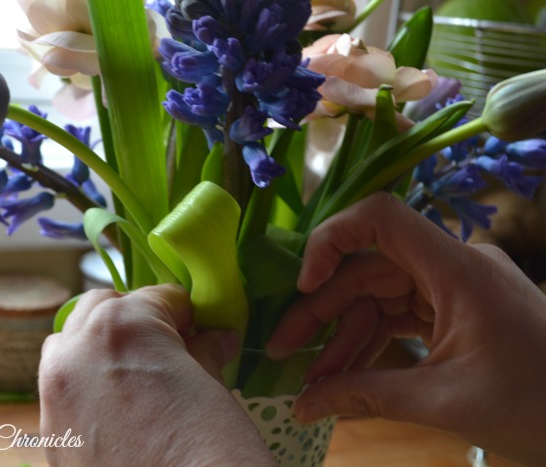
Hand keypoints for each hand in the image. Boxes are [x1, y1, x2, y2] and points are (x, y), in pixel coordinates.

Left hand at [39, 284, 275, 466]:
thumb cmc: (208, 446)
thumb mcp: (212, 388)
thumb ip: (204, 352)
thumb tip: (215, 339)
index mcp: (123, 325)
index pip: (157, 297)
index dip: (183, 313)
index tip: (198, 330)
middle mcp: (76, 349)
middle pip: (101, 308)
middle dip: (134, 319)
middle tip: (166, 348)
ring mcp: (54, 392)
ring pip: (68, 343)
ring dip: (96, 345)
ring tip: (133, 375)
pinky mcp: (46, 433)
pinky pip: (60, 389)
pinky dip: (83, 385)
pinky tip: (116, 412)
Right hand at [267, 193, 545, 465]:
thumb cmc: (535, 408)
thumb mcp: (443, 403)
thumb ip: (365, 396)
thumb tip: (302, 406)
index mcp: (456, 269)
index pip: (380, 218)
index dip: (331, 240)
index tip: (304, 286)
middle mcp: (451, 267)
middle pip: (368, 269)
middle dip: (323, 311)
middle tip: (283, 349)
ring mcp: (454, 289)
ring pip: (380, 297)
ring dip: (344, 335)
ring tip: (311, 378)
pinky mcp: (456, 312)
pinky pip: (401, 316)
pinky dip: (372, 344)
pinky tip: (345, 375)